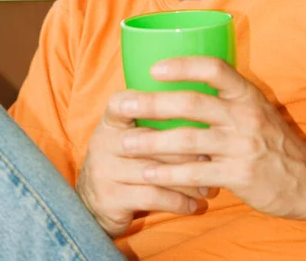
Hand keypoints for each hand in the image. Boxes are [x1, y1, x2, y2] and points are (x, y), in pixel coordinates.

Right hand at [76, 91, 211, 237]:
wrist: (92, 204)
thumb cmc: (127, 161)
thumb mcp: (130, 136)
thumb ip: (154, 121)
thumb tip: (206, 110)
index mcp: (111, 121)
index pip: (125, 101)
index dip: (149, 100)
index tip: (185, 104)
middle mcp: (104, 141)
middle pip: (152, 140)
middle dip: (189, 151)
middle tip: (213, 158)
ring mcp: (104, 170)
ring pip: (157, 171)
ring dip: (189, 181)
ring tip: (209, 186)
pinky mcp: (110, 199)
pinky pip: (152, 197)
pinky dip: (178, 202)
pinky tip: (194, 204)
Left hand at [119, 57, 305, 220]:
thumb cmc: (272, 140)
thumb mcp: (256, 109)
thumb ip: (225, 98)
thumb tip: (182, 86)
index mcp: (247, 94)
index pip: (215, 68)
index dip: (184, 65)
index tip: (154, 68)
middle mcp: (245, 115)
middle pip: (193, 103)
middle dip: (154, 104)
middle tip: (124, 105)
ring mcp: (242, 146)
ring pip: (188, 140)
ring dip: (153, 142)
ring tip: (126, 143)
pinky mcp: (239, 174)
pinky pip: (196, 173)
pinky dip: (169, 174)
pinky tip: (148, 173)